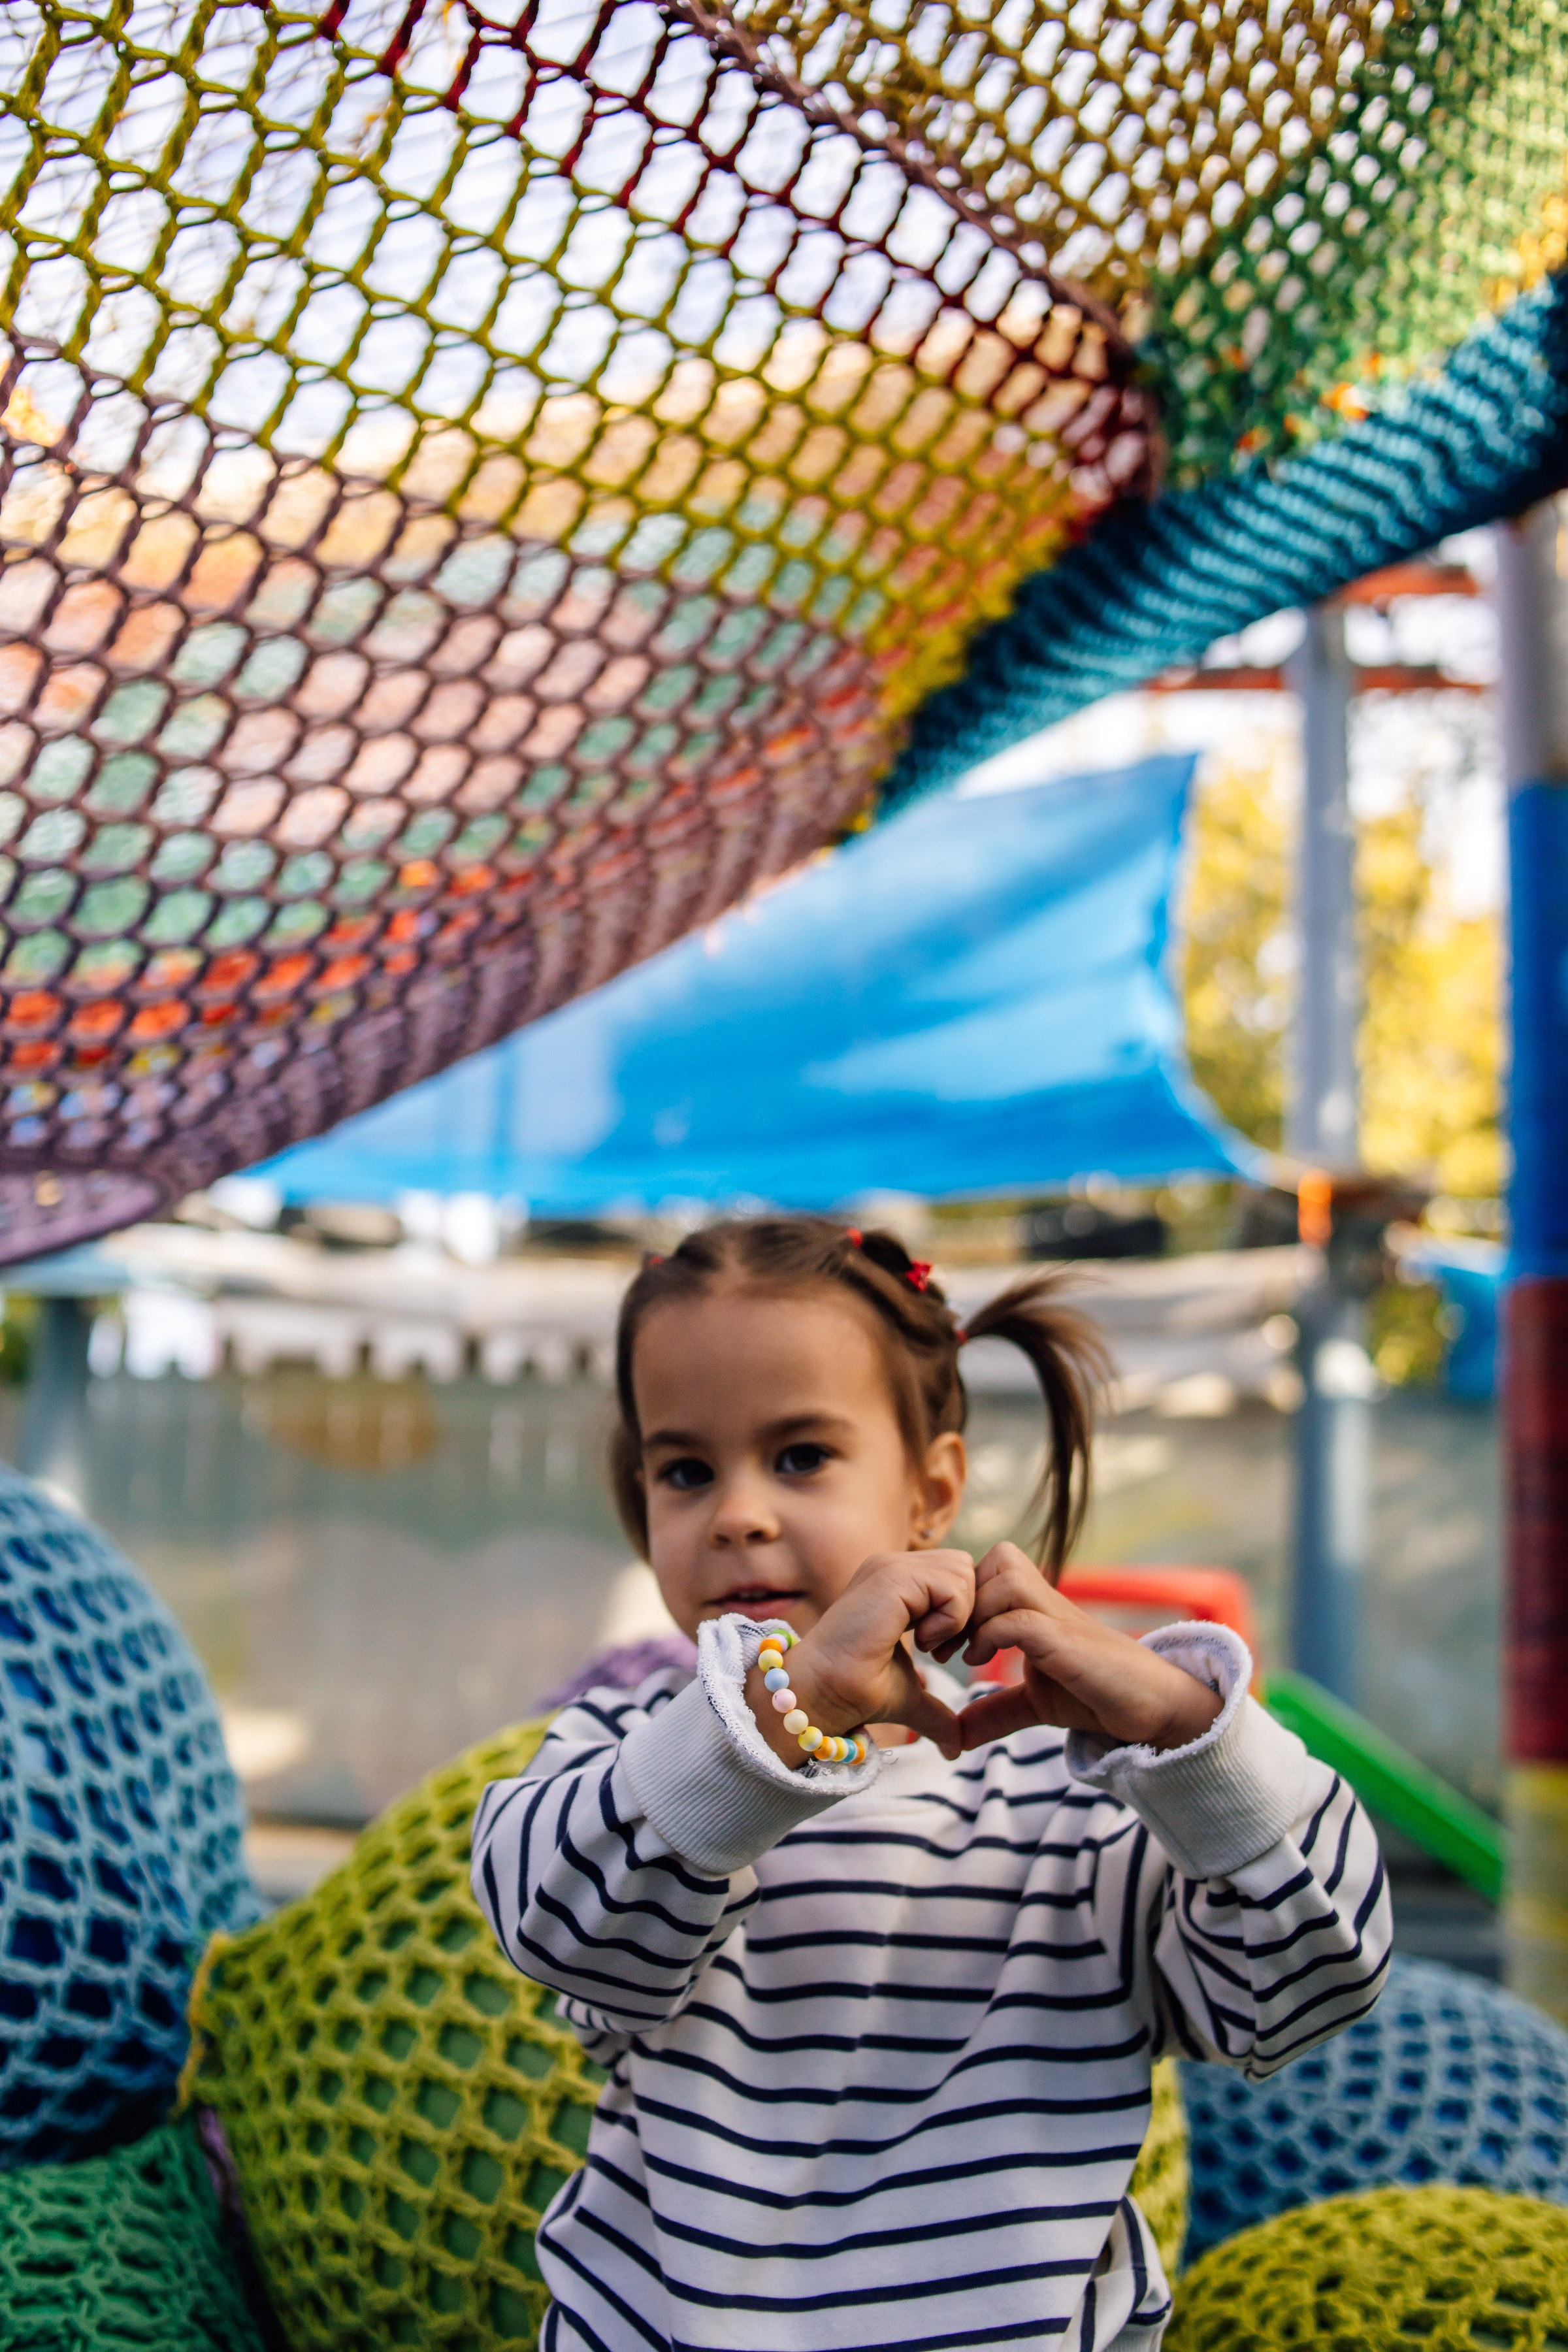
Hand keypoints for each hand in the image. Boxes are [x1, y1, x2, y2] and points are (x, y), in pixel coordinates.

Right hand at [748, 1551, 972, 1767]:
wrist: (821, 1693)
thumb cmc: (855, 1691)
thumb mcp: (910, 1695)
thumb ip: (937, 1710)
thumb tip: (956, 1748)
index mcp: (897, 1582)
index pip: (959, 1574)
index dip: (966, 1613)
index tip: (945, 1652)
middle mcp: (894, 1566)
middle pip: (966, 1567)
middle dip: (969, 1610)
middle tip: (943, 1650)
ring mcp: (890, 1567)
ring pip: (963, 1571)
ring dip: (958, 1616)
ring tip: (930, 1647)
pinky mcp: (891, 1578)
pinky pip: (951, 1586)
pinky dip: (951, 1620)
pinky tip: (923, 1643)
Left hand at [956, 1543, 1222, 1753]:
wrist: (1153, 1709)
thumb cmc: (1096, 1696)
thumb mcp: (1034, 1703)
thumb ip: (995, 1711)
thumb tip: (953, 1738)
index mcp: (1038, 1608)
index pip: (995, 1564)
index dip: (963, 1593)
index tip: (942, 1638)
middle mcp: (1050, 1603)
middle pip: (1001, 1557)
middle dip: (964, 1596)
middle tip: (944, 1643)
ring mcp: (1061, 1618)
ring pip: (1008, 1576)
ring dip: (976, 1612)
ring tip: (965, 1654)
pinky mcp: (1069, 1642)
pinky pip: (1021, 1618)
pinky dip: (992, 1635)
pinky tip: (982, 1663)